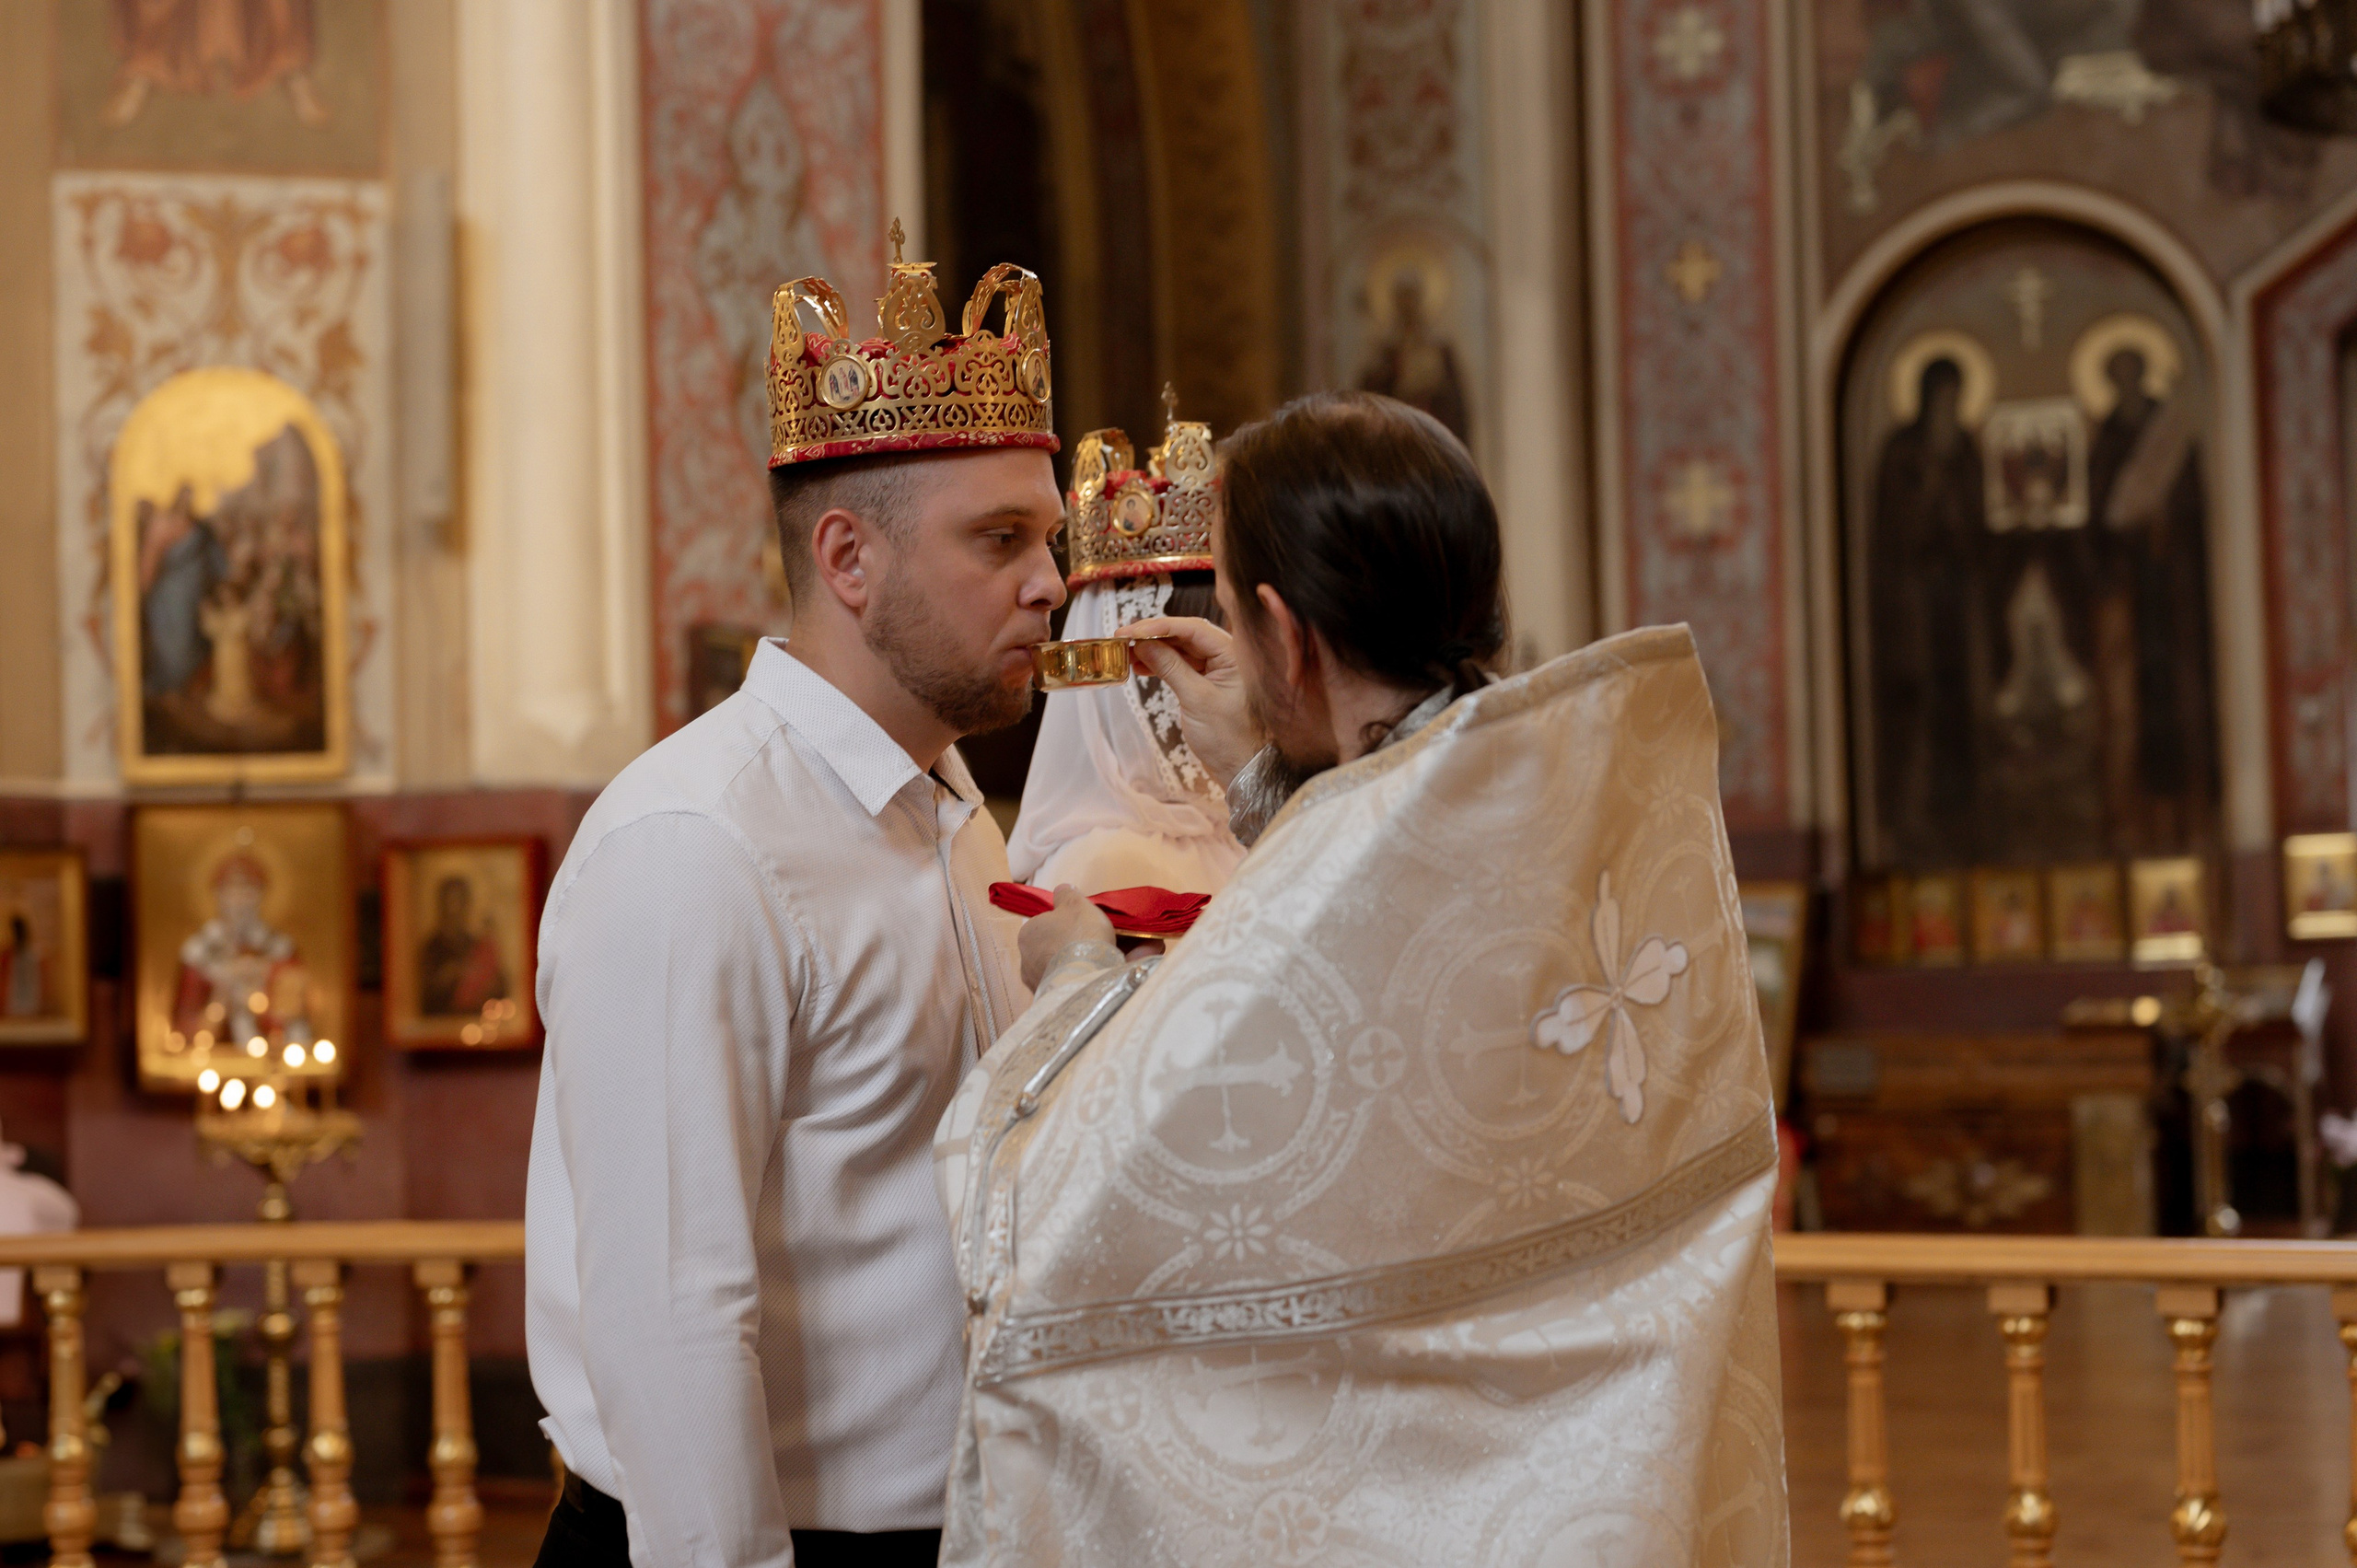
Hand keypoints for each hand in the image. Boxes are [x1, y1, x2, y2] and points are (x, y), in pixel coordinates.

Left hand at [1018, 884, 1117, 990]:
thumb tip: (1061, 889)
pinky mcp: (1051, 1000)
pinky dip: (1085, 980)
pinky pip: (1071, 985)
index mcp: (1027, 934)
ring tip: (1109, 961)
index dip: (1066, 925)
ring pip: (1062, 969)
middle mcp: (1026, 961)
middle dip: (1073, 947)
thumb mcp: (1076, 903)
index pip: (1045, 926)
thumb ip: (1067, 894)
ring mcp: (1037, 983)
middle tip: (1097, 944)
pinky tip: (1105, 976)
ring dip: (1081, 965)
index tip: (1084, 926)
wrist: (1086, 976)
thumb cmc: (1079, 934)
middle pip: (1053, 949)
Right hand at [1121, 616, 1264, 789]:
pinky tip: (1139, 667)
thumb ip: (1170, 667)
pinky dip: (1159, 664)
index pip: (1193, 629)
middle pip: (1184, 635)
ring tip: (1125, 653)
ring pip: (1179, 649)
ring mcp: (1214, 669)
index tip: (1132, 631)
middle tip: (1122, 637)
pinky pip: (1178, 665)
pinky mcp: (1204, 683)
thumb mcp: (1196, 699)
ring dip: (1152, 649)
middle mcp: (1225, 656)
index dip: (1160, 626)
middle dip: (1152, 635)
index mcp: (1232, 655)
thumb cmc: (1227, 737)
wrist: (1239, 768)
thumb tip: (1142, 643)